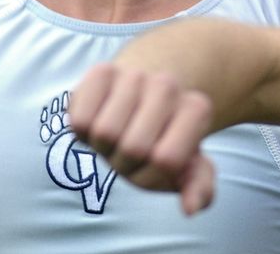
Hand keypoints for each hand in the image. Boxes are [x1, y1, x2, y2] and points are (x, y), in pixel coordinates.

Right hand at [71, 62, 215, 214]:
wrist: (146, 96)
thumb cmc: (166, 140)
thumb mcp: (189, 165)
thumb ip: (198, 187)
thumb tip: (190, 208)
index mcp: (196, 109)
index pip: (166, 160)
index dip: (154, 175)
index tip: (157, 162)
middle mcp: (168, 85)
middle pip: (134, 147)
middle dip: (129, 162)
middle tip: (133, 152)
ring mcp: (135, 75)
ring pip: (105, 132)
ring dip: (106, 146)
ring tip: (117, 135)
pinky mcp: (101, 71)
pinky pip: (80, 118)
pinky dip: (84, 130)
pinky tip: (99, 119)